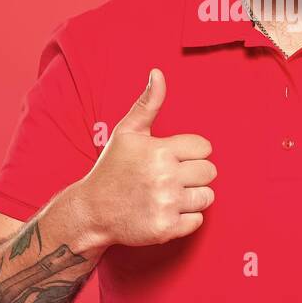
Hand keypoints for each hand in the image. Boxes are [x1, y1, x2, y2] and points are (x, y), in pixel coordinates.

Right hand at [76, 69, 216, 248]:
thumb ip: (148, 103)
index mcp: (160, 150)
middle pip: (210, 172)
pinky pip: (198, 220)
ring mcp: (166, 204)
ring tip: (168, 195)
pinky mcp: (166, 229)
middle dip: (193, 174)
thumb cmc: (112, 168)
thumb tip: (158, 73)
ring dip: (192, 197)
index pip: (205, 148)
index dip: (191, 152)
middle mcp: (165, 177)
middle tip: (170, 178)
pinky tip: (165, 211)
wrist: (91, 211)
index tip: (172, 158)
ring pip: (207, 197)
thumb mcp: (127, 132)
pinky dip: (185, 219)